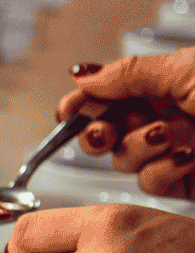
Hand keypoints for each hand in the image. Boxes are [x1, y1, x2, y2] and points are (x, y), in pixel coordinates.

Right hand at [59, 50, 194, 197]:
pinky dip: (162, 171)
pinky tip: (186, 157)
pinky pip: (148, 183)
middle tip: (104, 131)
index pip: (106, 95)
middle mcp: (161, 118)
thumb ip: (129, 74)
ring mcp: (168, 151)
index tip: (68, 110)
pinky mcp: (180, 180)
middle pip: (104, 132)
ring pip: (122, 159)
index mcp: (161, 85)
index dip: (82, 103)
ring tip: (167, 136)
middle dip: (97, 133)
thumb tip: (82, 76)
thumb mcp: (184, 70)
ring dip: (138, 148)